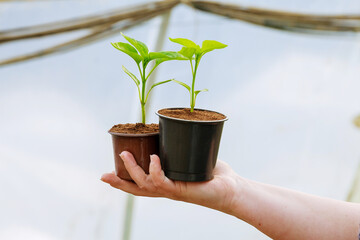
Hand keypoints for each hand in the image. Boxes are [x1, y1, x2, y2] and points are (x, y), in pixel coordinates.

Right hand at [101, 151, 240, 213]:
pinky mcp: (181, 190)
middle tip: (104, 175)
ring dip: (133, 170)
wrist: (230, 188)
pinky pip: (162, 182)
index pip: (139, 184)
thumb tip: (172, 128)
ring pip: (145, 185)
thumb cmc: (212, 173)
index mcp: (165, 183)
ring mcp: (172, 191)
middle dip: (119, 182)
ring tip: (125, 154)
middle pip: (136, 189)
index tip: (107, 175)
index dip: (123, 181)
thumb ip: (179, 148)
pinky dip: (155, 170)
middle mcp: (166, 189)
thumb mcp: (190, 158)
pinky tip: (154, 158)